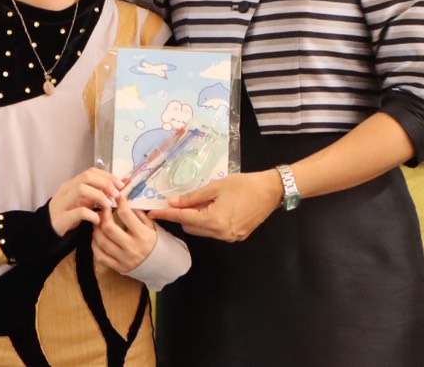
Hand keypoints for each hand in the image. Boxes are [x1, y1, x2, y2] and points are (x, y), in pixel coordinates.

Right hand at [49, 167, 123, 236]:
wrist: (48, 231)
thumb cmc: (68, 215)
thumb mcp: (82, 202)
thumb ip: (95, 195)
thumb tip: (115, 190)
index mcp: (72, 184)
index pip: (90, 171)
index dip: (107, 176)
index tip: (120, 185)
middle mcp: (66, 190)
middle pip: (86, 177)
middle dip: (105, 183)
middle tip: (116, 194)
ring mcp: (62, 202)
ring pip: (81, 189)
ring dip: (99, 195)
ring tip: (108, 206)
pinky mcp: (62, 218)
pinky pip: (79, 212)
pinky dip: (91, 214)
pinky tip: (98, 220)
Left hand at [91, 196, 157, 272]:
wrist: (161, 265)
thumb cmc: (154, 242)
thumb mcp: (151, 226)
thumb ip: (138, 214)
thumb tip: (124, 202)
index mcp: (142, 234)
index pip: (125, 214)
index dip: (119, 202)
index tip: (117, 197)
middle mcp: (131, 247)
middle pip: (108, 228)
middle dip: (103, 215)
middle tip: (102, 210)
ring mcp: (123, 259)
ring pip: (101, 242)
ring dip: (96, 230)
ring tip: (98, 223)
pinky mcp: (118, 267)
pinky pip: (100, 257)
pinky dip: (95, 246)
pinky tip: (97, 238)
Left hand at [149, 170, 282, 241]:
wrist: (271, 191)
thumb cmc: (243, 185)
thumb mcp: (216, 187)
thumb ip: (193, 197)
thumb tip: (174, 202)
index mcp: (213, 220)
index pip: (183, 218)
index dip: (166, 214)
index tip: (152, 213)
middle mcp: (220, 234)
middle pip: (191, 227)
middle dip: (184, 215)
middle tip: (183, 200)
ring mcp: (230, 237)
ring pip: (203, 231)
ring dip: (197, 219)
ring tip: (205, 202)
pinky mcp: (237, 236)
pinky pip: (216, 231)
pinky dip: (211, 221)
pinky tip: (218, 208)